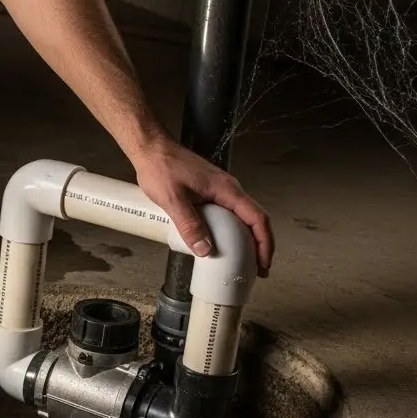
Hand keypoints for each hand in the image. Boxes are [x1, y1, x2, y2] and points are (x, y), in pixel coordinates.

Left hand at [131, 138, 273, 276]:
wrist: (151, 148)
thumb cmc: (161, 168)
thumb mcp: (173, 200)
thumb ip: (189, 225)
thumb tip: (205, 251)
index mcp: (227, 190)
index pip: (257, 218)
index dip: (265, 243)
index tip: (263, 264)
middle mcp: (229, 189)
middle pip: (255, 219)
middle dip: (260, 245)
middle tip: (256, 269)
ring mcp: (221, 189)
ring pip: (243, 216)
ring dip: (247, 238)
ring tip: (242, 260)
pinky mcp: (210, 191)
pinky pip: (229, 213)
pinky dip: (232, 230)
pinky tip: (223, 242)